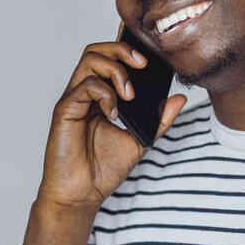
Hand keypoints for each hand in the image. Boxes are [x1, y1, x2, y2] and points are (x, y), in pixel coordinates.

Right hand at [37, 41, 190, 212]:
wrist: (81, 194)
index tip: (151, 59)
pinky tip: (114, 113)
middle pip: (98, 50)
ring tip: (129, 94)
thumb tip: (178, 98)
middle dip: (123, 50)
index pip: (110, 58)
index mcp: (100, 96)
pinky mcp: (65, 110)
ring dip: (115, 70)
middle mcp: (84, 93)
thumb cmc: (102, 169)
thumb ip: (159, 120)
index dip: (128, 49)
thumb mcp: (140, 140)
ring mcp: (74, 99)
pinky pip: (85, 86)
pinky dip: (105, 94)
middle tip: (143, 65)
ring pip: (90, 59)